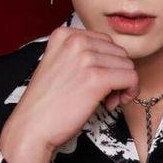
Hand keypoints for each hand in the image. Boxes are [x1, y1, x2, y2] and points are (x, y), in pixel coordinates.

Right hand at [0, 26, 139, 155]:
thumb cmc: (47, 102)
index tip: (97, 81)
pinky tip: (111, 103)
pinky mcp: (96, 78)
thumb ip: (82, 54)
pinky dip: (129, 92)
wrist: (32, 127)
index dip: (107, 63)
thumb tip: (117, 58)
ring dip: (122, 86)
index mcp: (65, 34)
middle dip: (116, 74)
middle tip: (102, 94)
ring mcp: (85, 58)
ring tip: (104, 100)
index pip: (106, 41)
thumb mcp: (60, 64)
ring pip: (128, 65)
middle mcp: (75, 41)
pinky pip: (131, 78)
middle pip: (120, 53)